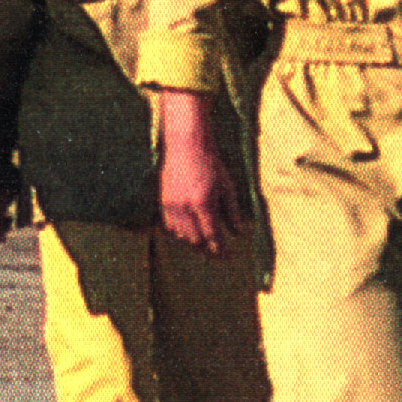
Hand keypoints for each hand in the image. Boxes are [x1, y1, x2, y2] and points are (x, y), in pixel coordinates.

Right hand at [156, 91, 246, 255]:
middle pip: (196, 241)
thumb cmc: (211, 164)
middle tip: (218, 252)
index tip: (228, 257)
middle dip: (208, 249)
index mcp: (203, 204)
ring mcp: (172, 205)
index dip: (221, 251)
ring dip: (194, 242)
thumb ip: (232, 212)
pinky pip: (169, 226)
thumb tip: (238, 234)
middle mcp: (185, 207)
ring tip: (205, 243)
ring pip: (182, 236)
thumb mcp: (227, 187)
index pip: (212, 237)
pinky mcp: (163, 201)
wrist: (186, 145)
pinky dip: (180, 233)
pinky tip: (189, 231)